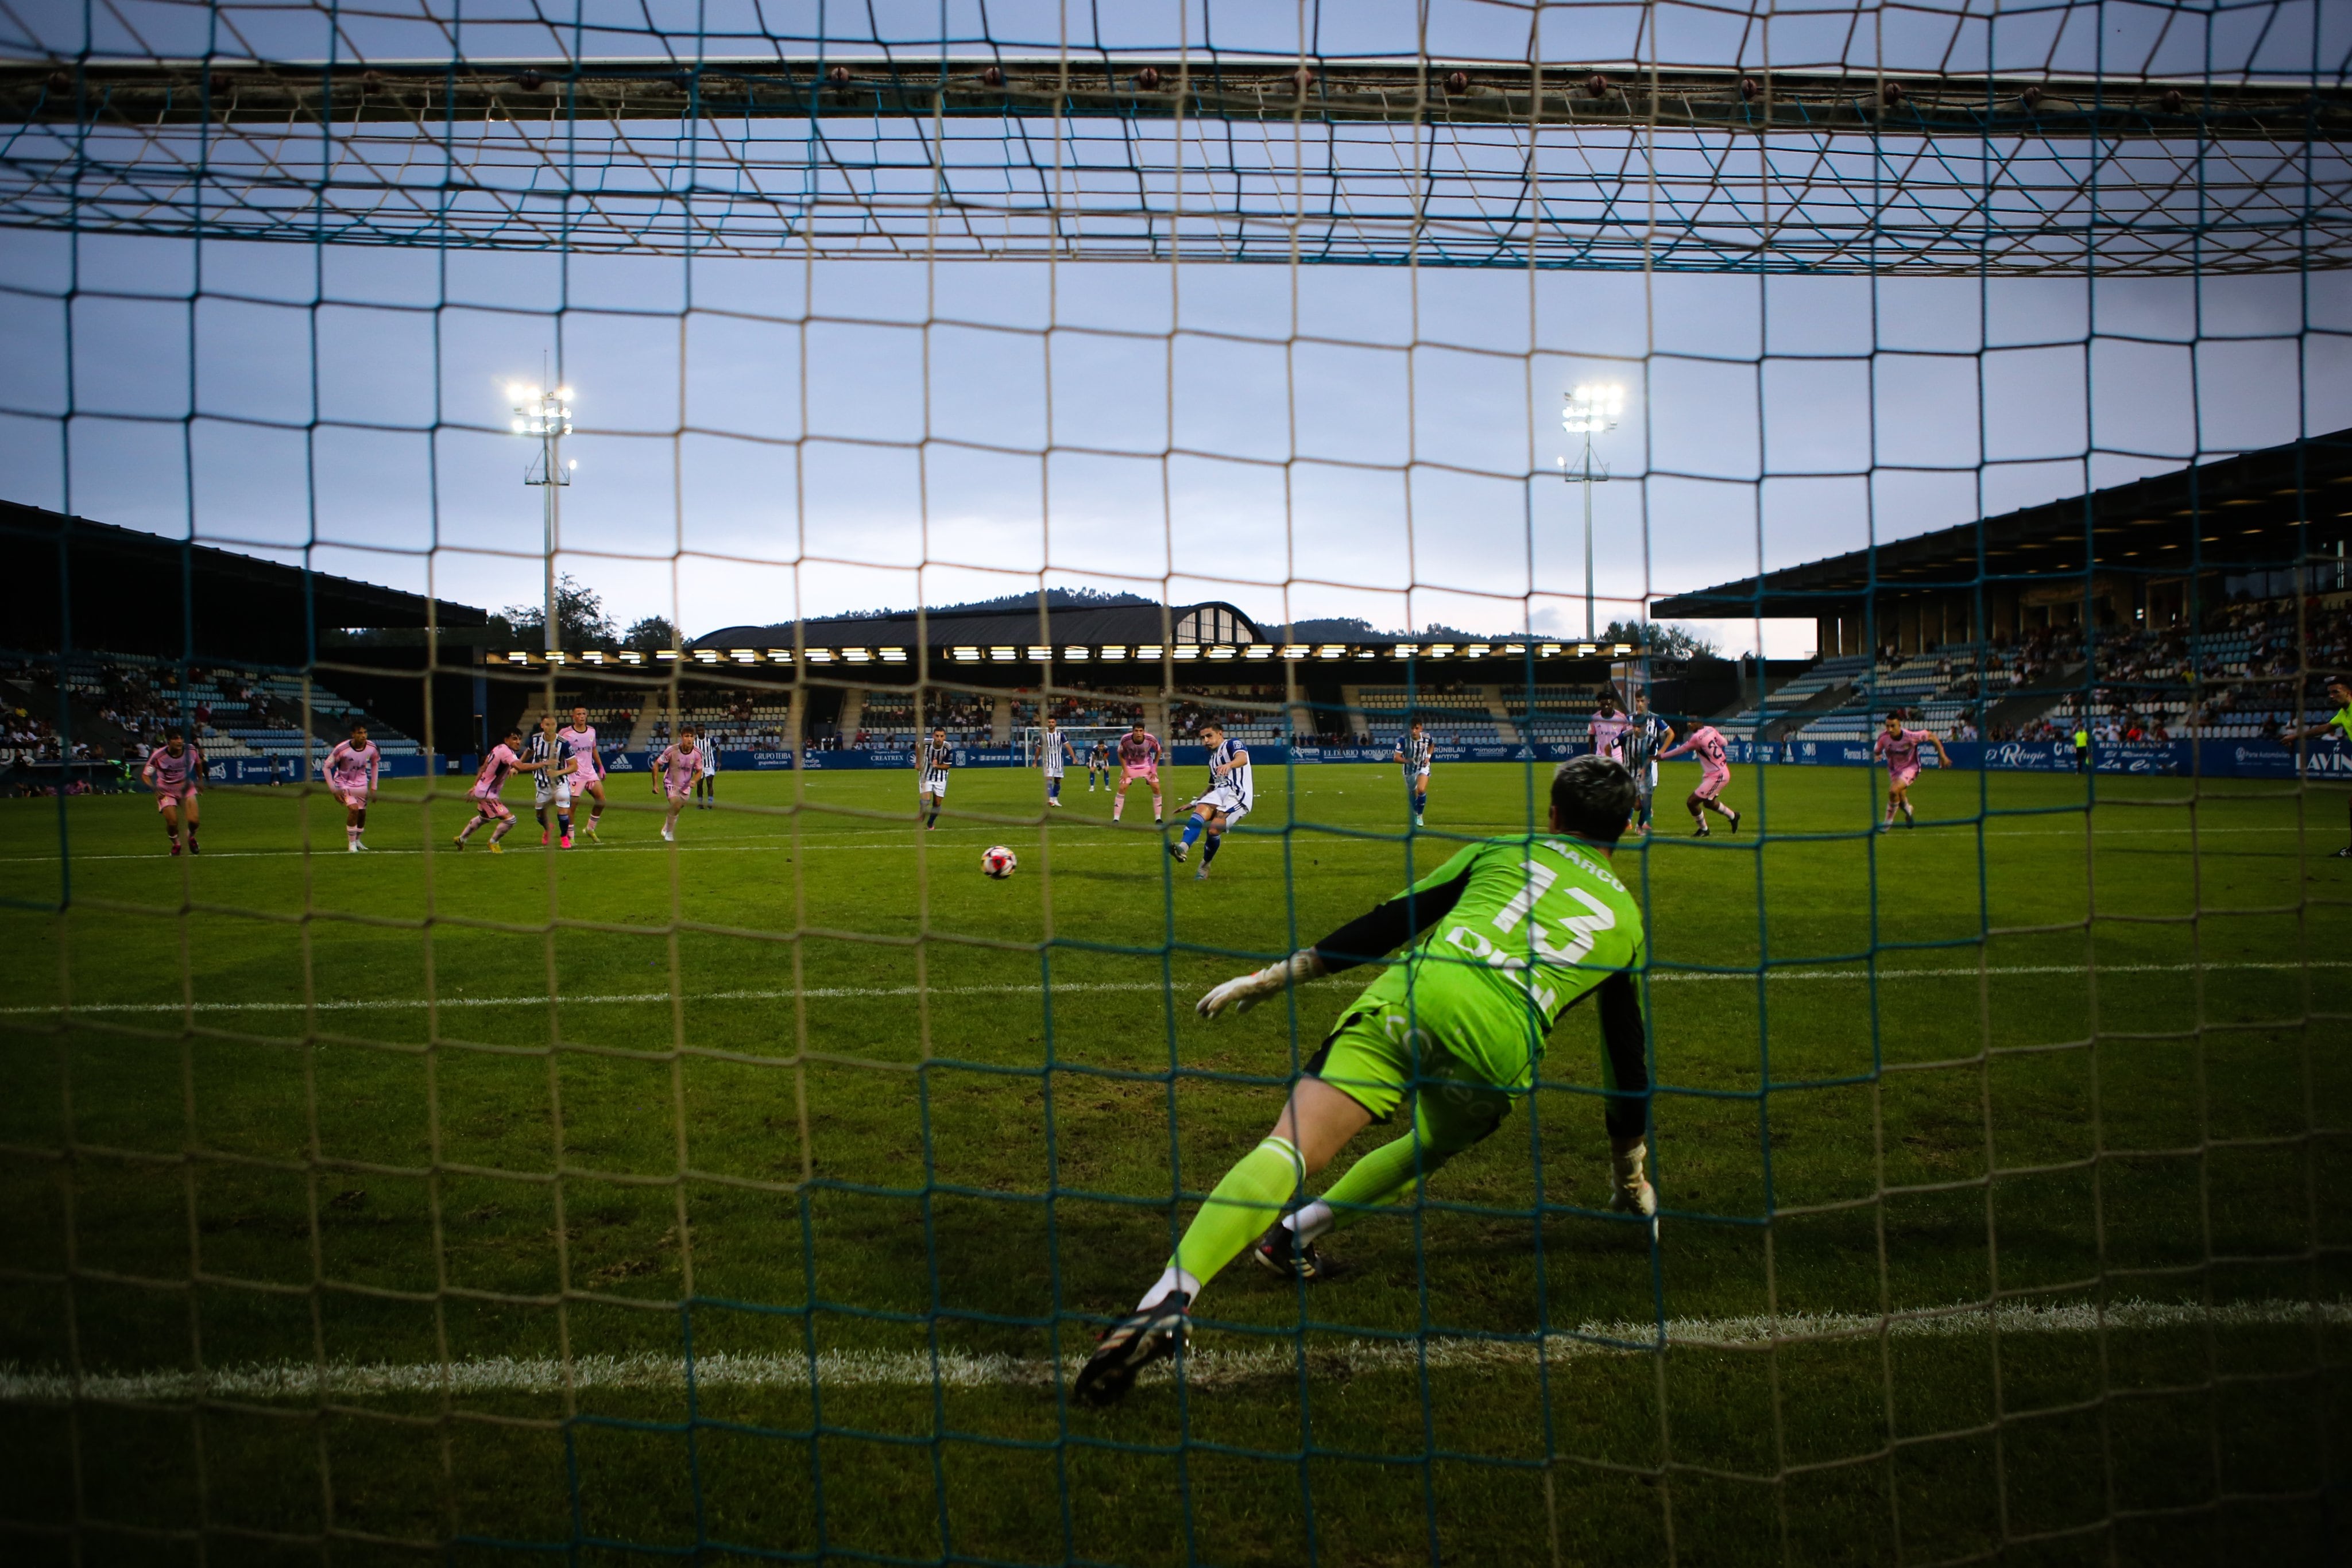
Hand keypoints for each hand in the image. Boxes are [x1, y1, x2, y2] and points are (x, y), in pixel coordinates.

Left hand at [1195, 950, 1324, 1019]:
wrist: (1272, 983)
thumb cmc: (1263, 989)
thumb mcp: (1251, 1000)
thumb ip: (1245, 1005)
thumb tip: (1239, 1011)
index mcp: (1236, 987)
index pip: (1221, 996)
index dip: (1214, 1005)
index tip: (1208, 1015)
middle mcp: (1232, 985)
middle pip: (1216, 993)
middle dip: (1206, 1002)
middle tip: (1198, 1012)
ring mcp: (1234, 986)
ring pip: (1217, 995)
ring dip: (1208, 1003)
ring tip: (1200, 1012)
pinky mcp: (1237, 989)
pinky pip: (1224, 997)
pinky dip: (1217, 1003)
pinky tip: (1210, 1010)